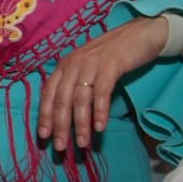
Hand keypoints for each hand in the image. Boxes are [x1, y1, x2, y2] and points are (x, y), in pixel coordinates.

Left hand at [37, 16, 168, 151]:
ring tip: (82, 143)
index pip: (48, 94)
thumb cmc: (111, 56)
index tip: (43, 136)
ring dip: (80, 124)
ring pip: (80, 99)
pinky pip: (102, 92)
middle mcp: (73, 64)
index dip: (45, 116)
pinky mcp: (111, 65)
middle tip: (61, 147)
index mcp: (64, 66)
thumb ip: (75, 86)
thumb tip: (66, 115)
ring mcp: (91, 63)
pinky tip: (100, 127)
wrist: (138, 34)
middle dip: (60, 126)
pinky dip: (99, 111)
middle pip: (62, 100)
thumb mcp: (87, 68)